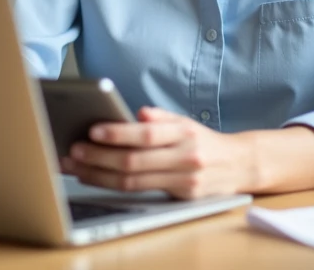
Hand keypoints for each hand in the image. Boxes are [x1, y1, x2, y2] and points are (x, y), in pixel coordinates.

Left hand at [60, 107, 255, 199]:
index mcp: (185, 133)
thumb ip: (161, 117)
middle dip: (100, 157)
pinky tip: (96, 179)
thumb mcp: (186, 122)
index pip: (146, 134)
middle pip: (135, 161)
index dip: (118, 133)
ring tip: (77, 167)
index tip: (93, 130)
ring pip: (134, 182)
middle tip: (74, 151)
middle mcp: (186, 157)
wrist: (239, 165)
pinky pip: (142, 193)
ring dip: (100, 175)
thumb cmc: (202, 141)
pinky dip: (114, 186)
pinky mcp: (182, 199)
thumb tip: (138, 113)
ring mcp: (184, 181)